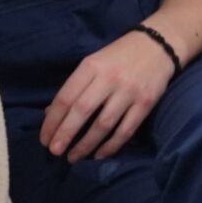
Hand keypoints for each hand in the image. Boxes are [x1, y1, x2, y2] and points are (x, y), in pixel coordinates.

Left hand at [40, 29, 174, 161]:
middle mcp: (108, 78)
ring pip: (103, 124)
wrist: (157, 45)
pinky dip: (111, 146)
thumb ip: (74, 87)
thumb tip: (50, 114)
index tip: (44, 138)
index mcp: (90, 66)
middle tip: (54, 151)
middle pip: (82, 111)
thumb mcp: (92, 64)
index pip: (65, 97)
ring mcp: (128, 92)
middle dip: (65, 134)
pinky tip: (99, 155)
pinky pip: (126, 130)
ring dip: (86, 145)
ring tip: (73, 157)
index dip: (52, 121)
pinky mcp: (146, 103)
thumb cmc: (118, 56)